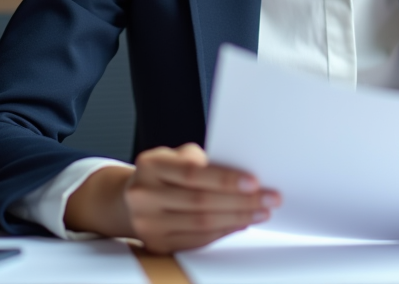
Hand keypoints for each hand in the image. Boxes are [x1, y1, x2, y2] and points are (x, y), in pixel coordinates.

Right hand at [65, 143, 280, 252]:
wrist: (129, 200)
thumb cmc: (163, 173)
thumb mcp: (176, 155)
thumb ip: (203, 161)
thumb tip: (243, 176)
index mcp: (151, 165)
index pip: (194, 174)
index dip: (226, 179)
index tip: (255, 182)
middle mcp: (144, 195)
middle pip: (201, 202)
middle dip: (241, 201)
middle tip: (269, 198)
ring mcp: (148, 223)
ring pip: (202, 223)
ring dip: (238, 218)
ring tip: (261, 211)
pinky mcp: (157, 244)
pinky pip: (198, 240)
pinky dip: (224, 231)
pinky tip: (241, 223)